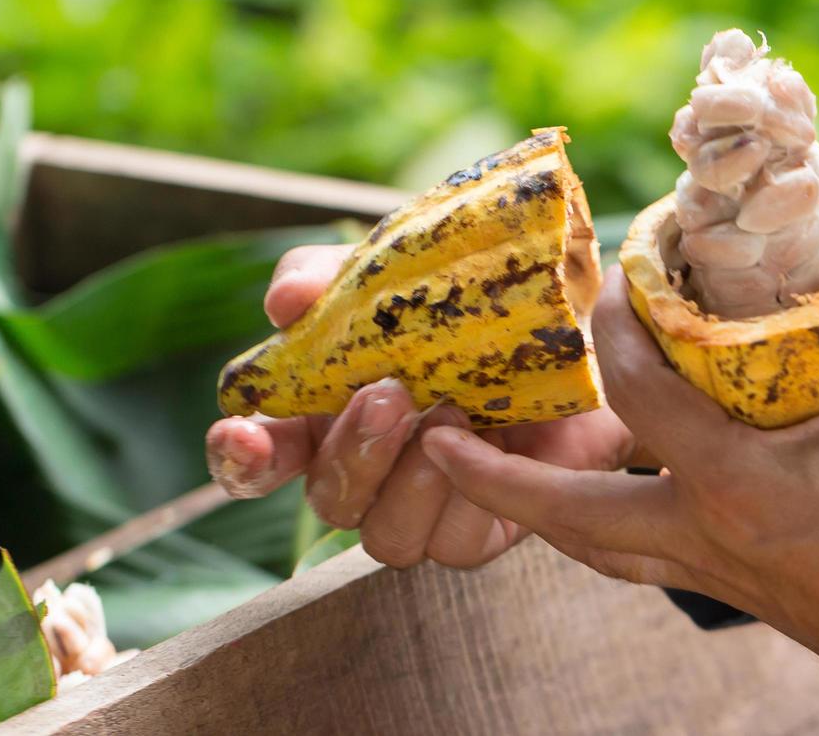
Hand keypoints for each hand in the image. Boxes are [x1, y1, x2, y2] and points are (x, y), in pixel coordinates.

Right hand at [205, 244, 639, 568]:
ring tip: (459, 412)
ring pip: (387, 537)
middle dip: (353, 453)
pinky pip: (458, 545)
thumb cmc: (468, 299)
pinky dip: (474, 496)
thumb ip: (331, 280)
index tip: (246, 432)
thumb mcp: (396, 273)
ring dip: (417, 480)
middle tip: (392, 395)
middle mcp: (366, 473)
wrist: (577, 327)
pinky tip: (499, 447)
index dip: (241, 455)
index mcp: (325, 417)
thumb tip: (285, 300)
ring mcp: (423, 508)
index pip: (258, 457)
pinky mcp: (482, 528)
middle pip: (328, 499)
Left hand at [418, 218, 818, 734]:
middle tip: (434, 444)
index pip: (642, 398)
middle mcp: (705, 538)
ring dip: (544, 513)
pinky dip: (611, 531)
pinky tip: (618, 507)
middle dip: (498, 479)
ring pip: (598, 549)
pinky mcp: (741, 593)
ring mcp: (717, 575)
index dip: (615, 334)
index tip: (604, 289)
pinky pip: (645, 561)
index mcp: (735, 487)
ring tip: (498, 485)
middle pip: (570, 513)